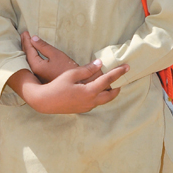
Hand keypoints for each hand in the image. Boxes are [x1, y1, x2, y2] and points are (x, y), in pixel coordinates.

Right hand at [7, 64, 128, 114]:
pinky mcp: (81, 109)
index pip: (107, 80)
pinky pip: (95, 102)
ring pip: (103, 100)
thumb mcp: (72, 74)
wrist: (45, 101)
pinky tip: (96, 90)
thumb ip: (87, 69)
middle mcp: (90, 101)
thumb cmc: (57, 86)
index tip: (127, 67)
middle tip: (121, 79)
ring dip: (108, 93)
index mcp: (89, 91)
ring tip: (110, 85)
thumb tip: (99, 63)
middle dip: (117, 87)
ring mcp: (86, 107)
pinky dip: (99, 96)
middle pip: (110, 95)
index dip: (117, 73)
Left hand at [21, 32, 102, 84]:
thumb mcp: (56, 54)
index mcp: (36, 66)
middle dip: (25, 44)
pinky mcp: (41, 77)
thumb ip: (43, 46)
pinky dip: (31, 57)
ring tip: (26, 42)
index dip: (27, 40)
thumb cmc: (67, 69)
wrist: (76, 84)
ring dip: (27, 51)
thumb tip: (33, 39)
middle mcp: (34, 72)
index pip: (29, 50)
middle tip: (23, 35)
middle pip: (26, 56)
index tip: (25, 32)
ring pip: (28, 60)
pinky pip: (32, 64)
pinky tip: (32, 54)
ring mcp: (37, 76)